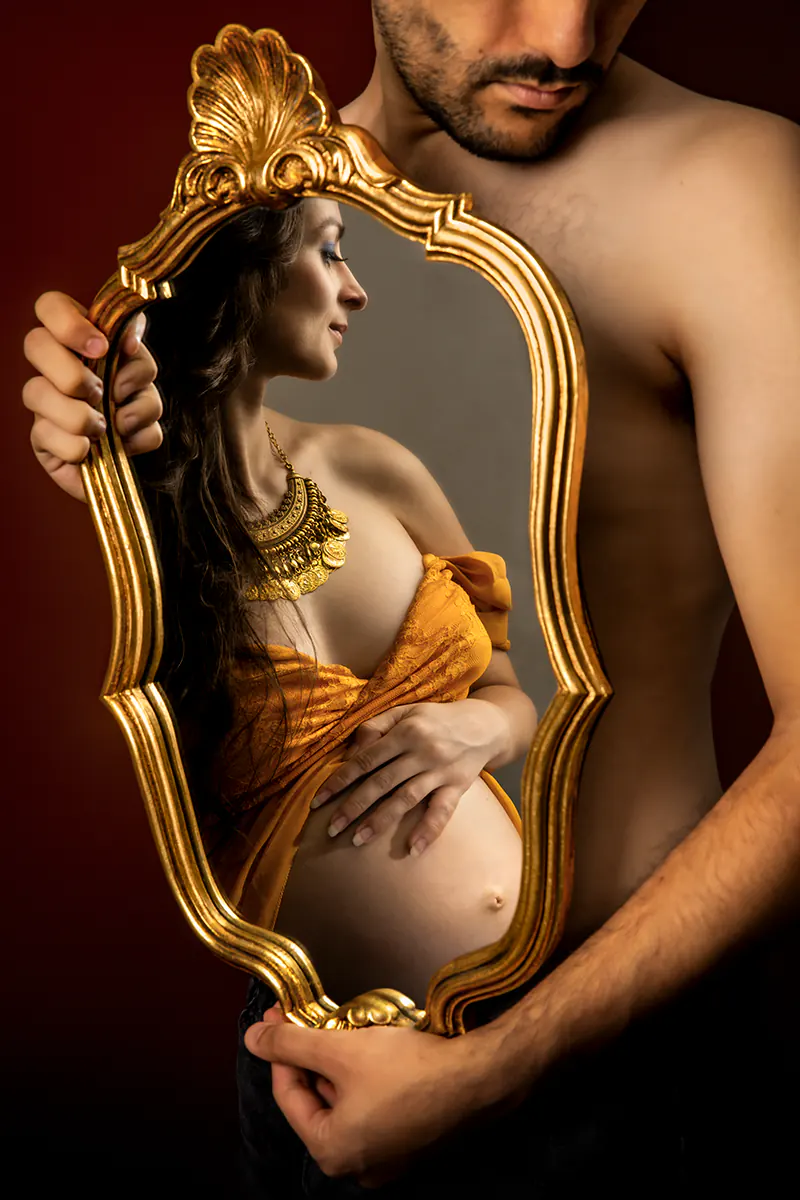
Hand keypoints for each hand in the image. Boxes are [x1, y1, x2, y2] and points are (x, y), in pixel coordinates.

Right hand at [23, 291, 162, 501]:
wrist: (128, 462)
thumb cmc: (133, 412)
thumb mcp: (143, 385)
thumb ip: (138, 360)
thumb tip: (128, 340)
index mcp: (77, 342)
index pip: (51, 306)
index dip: (70, 322)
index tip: (102, 347)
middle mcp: (51, 366)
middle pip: (34, 342)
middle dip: (73, 374)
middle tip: (101, 395)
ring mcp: (40, 402)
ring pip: (35, 391)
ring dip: (80, 416)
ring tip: (105, 429)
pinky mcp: (38, 439)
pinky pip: (44, 436)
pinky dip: (76, 448)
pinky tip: (92, 453)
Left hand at [245, 1005, 512, 1184]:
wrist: (481, 1076)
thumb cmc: (411, 1069)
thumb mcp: (341, 1049)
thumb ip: (291, 1042)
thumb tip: (253, 1037)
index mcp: (332, 1151)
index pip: (288, 1093)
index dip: (281, 1047)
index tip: (279, 1013)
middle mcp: (358, 1165)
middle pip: (318, 1098)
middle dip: (314, 1053)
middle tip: (312, 1014)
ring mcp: (388, 1155)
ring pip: (348, 1099)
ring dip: (342, 1061)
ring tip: (346, 1023)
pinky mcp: (413, 1138)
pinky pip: (375, 1104)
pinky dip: (368, 1074)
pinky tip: (376, 1044)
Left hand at [311, 699, 508, 854]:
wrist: (485, 724)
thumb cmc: (437, 719)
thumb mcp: (406, 711)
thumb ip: (376, 726)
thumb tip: (352, 750)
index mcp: (405, 731)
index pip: (365, 759)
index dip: (340, 780)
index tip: (318, 801)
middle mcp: (422, 751)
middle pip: (381, 782)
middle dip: (353, 807)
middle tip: (332, 829)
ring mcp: (441, 771)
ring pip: (405, 799)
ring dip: (380, 821)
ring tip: (357, 840)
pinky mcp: (458, 787)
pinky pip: (443, 811)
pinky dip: (429, 830)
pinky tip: (413, 849)